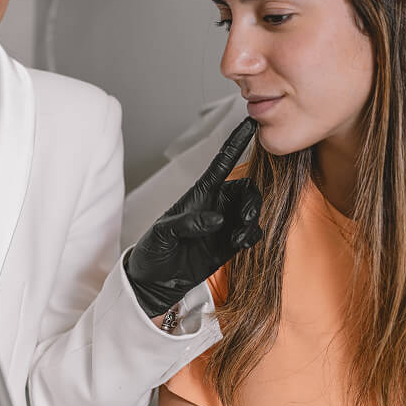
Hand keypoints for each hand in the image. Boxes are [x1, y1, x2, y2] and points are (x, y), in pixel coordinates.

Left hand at [125, 117, 262, 316]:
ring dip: (252, 219)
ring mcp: (224, 224)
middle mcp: (215, 205)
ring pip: (252, 210)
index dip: (236, 142)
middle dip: (253, 199)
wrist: (154, 282)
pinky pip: (251, 233)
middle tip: (246, 217)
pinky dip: (252, 235)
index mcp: (199, 193)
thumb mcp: (163, 234)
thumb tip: (216, 219)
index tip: (251, 124)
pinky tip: (241, 244)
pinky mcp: (230, 244)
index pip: (222, 163)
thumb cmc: (152, 251)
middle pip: (246, 189)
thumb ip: (187, 223)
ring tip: (239, 237)